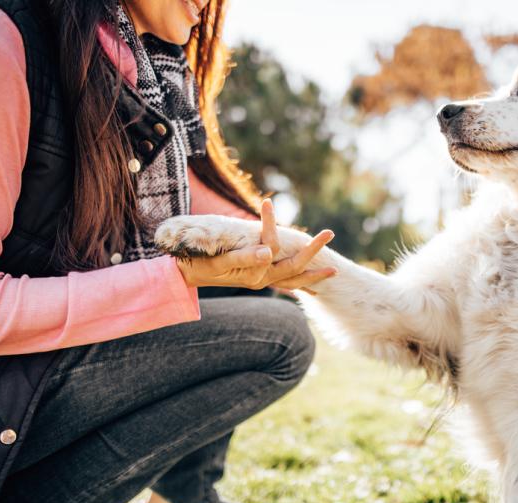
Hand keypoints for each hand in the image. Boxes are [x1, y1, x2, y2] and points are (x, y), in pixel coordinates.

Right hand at [175, 199, 336, 290]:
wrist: (184, 276)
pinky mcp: (259, 279)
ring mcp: (261, 281)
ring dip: (313, 272)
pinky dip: (300, 282)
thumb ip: (244, 257)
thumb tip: (269, 251)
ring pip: (293, 278)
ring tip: (334, 270)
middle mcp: (261, 280)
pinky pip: (285, 284)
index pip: (271, 246)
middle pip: (293, 266)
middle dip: (313, 251)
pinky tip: (312, 282)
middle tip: (330, 233)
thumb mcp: (219, 260)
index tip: (267, 203)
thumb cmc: (198, 264)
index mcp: (253, 274)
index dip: (270, 225)